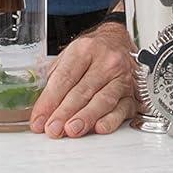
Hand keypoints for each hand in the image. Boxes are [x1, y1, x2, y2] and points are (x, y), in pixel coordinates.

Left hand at [29, 21, 136, 136]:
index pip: (64, 78)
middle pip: (82, 91)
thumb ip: (54, 80)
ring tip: (71, 130)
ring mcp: (122, 78)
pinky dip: (111, 120)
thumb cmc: (91, 53)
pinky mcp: (133, 94)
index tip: (39, 119)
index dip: (49, 101)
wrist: (119, 43)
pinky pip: (122, 109)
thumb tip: (41, 110)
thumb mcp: (68, 56)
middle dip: (65, 113)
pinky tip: (99, 127)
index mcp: (84, 49)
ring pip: (103, 100)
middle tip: (52, 129)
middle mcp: (106, 62)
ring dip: (85, 117)